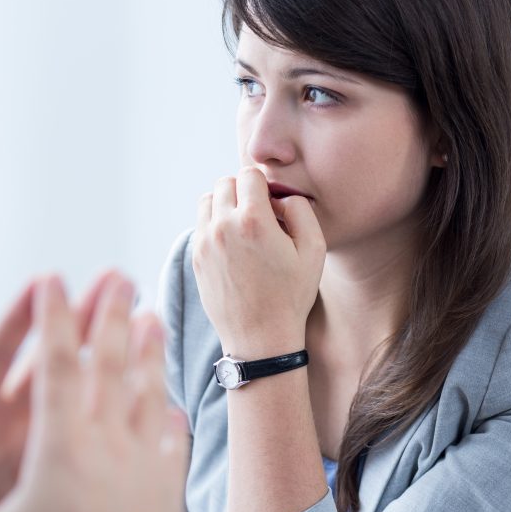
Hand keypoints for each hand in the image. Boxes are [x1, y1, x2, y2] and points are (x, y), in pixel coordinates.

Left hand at [0, 272, 120, 511]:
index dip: (16, 323)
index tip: (41, 283)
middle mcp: (2, 426)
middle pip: (46, 361)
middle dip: (77, 320)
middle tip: (113, 281)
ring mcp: (32, 446)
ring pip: (76, 389)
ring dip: (105, 353)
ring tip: (143, 318)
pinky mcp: (53, 470)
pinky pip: (88, 430)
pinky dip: (116, 408)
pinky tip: (150, 387)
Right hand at [0, 276, 190, 511]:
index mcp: (59, 448)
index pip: (53, 367)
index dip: (52, 319)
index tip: (54, 279)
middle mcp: (105, 446)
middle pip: (109, 367)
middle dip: (111, 318)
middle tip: (119, 277)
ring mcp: (141, 468)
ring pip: (146, 395)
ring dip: (149, 354)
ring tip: (155, 318)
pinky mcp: (165, 496)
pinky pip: (168, 446)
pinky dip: (169, 422)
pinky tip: (175, 408)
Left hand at [193, 168, 324, 356]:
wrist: (260, 337)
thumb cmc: (291, 295)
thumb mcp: (314, 250)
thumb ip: (300, 210)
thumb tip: (280, 196)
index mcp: (252, 221)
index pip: (249, 174)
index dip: (264, 184)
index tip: (272, 203)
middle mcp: (223, 227)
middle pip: (225, 183)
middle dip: (243, 191)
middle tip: (259, 214)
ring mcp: (204, 243)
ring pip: (208, 200)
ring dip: (225, 204)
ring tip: (244, 226)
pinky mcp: (196, 258)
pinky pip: (201, 224)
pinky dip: (214, 224)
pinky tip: (233, 244)